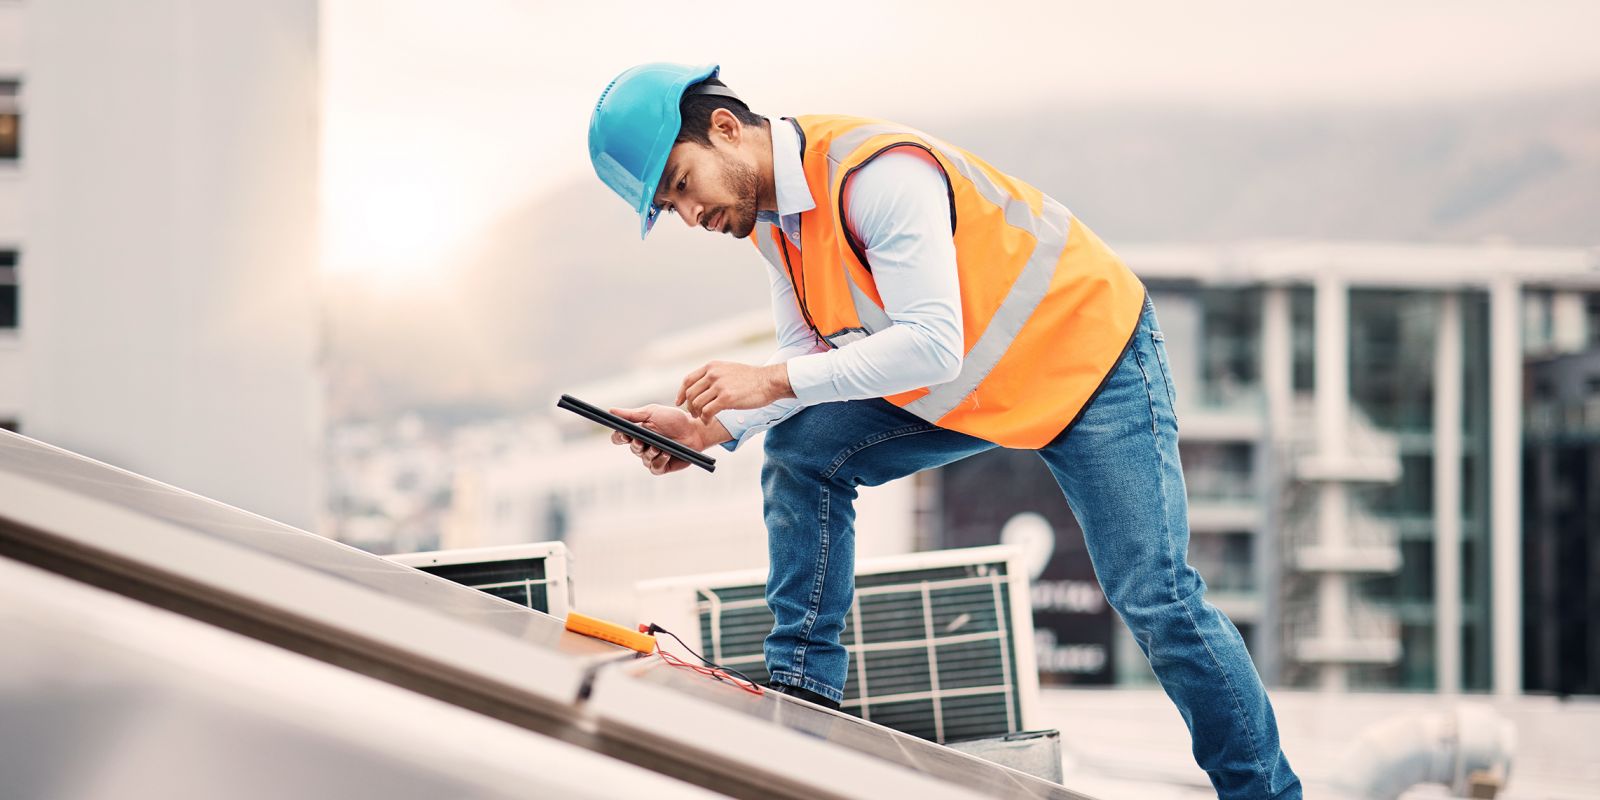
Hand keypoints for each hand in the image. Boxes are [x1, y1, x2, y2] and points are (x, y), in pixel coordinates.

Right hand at [608, 404, 723, 475]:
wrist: (695, 429)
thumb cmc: (674, 419)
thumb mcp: (652, 412)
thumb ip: (632, 414)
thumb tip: (611, 411)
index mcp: (638, 432)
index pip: (620, 437)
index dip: (619, 437)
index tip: (623, 433)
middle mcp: (643, 445)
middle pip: (631, 448)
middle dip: (636, 444)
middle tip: (641, 440)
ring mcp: (653, 457)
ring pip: (643, 459)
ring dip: (650, 452)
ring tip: (659, 446)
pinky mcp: (663, 466)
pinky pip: (654, 468)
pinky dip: (659, 461)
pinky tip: (666, 453)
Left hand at [677, 361, 793, 422]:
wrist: (768, 381)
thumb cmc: (751, 379)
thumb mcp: (728, 370)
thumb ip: (714, 376)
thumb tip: (701, 388)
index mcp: (712, 366)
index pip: (688, 380)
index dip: (681, 393)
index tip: (679, 402)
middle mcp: (713, 374)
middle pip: (690, 393)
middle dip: (690, 406)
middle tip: (694, 414)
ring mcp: (719, 386)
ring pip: (696, 403)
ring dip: (697, 414)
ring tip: (703, 419)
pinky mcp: (726, 398)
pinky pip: (707, 412)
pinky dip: (705, 419)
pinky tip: (709, 421)